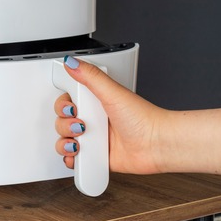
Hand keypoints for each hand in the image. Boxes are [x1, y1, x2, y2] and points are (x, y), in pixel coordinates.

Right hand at [54, 57, 164, 174]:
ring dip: (65, 142)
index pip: (67, 101)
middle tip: (80, 124)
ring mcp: (94, 139)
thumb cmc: (144, 119)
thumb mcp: (113, 92)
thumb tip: (71, 61)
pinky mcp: (96, 156)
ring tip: (80, 142)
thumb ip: (90, 76)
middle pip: (62, 121)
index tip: (72, 108)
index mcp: (95, 102)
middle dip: (64, 124)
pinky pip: (75, 158)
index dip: (63, 106)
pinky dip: (71, 158)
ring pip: (64, 140)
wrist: (158, 145)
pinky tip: (78, 155)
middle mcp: (93, 119)